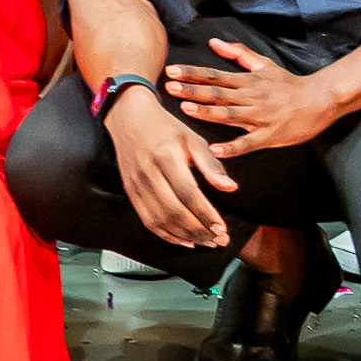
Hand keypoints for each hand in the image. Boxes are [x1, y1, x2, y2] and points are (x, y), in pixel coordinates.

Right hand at [100, 76, 237, 251]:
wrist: (130, 118)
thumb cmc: (165, 128)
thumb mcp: (193, 139)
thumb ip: (211, 164)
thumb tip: (230, 187)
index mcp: (166, 156)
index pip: (188, 193)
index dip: (205, 214)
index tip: (222, 228)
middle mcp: (148, 172)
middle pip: (174, 211)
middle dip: (199, 230)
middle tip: (218, 240)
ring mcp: (136, 184)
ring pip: (160, 220)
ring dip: (185, 236)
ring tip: (205, 241)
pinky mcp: (130, 192)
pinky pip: (148, 221)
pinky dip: (167, 235)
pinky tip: (184, 240)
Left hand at [164, 36, 344, 157]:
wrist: (319, 99)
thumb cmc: (289, 84)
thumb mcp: (264, 65)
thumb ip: (238, 54)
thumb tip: (214, 42)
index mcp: (247, 81)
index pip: (214, 75)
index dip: (192, 73)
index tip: (171, 71)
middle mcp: (250, 97)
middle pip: (218, 93)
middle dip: (193, 90)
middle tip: (169, 87)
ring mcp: (259, 117)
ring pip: (230, 115)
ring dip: (208, 112)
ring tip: (186, 109)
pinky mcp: (269, 135)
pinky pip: (248, 143)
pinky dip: (232, 147)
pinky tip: (215, 150)